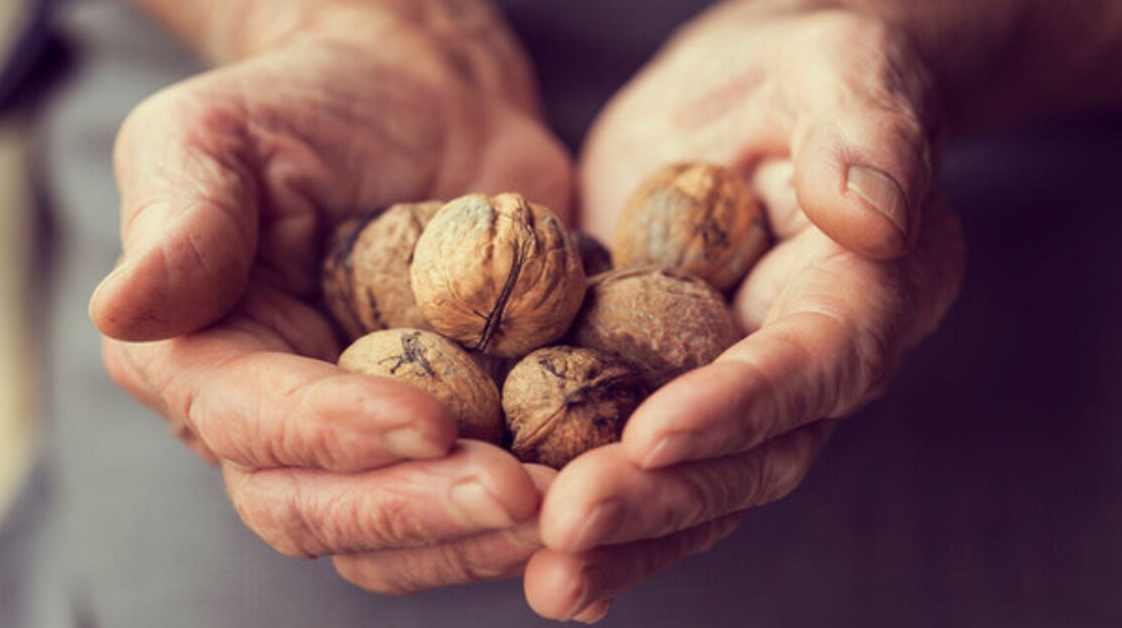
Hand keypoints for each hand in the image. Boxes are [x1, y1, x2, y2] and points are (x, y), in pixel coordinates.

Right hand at [90, 4, 572, 593]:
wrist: (419, 104)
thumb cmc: (306, 107)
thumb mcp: (219, 134)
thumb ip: (179, 219)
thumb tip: (122, 309)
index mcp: (202, 361)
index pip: (250, 425)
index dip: (331, 435)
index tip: (427, 422)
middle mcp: (274, 426)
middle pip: (322, 511)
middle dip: (416, 511)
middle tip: (515, 497)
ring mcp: (366, 443)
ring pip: (403, 534)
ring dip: (479, 537)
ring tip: (566, 510)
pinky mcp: (452, 437)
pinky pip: (478, 501)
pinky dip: (533, 510)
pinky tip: (600, 492)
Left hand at [523, 4, 964, 620]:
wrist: (748, 98)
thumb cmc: (809, 67)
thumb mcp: (841, 70)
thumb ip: (864, 134)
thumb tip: (871, 214)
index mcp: (867, 293)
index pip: (813, 364)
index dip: (741, 404)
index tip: (654, 432)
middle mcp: (806, 362)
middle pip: (749, 456)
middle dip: (661, 497)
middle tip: (568, 531)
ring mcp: (731, 383)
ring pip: (691, 482)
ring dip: (623, 537)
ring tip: (546, 577)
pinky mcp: (662, 380)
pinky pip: (633, 455)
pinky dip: (595, 506)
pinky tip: (528, 548)